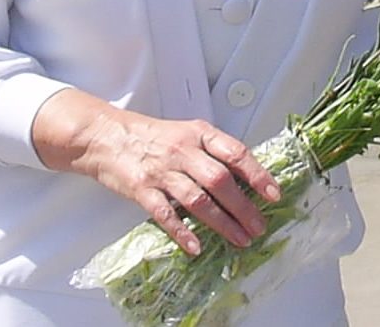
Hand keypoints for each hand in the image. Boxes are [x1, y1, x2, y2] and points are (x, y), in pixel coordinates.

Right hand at [32, 90, 278, 256]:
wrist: (106, 136)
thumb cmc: (151, 136)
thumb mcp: (187, 132)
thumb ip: (213, 151)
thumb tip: (247, 177)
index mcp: (198, 134)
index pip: (235, 152)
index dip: (257, 174)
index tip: (273, 193)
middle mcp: (183, 151)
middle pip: (220, 180)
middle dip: (243, 207)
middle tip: (259, 226)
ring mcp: (162, 171)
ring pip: (198, 199)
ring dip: (222, 223)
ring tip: (239, 239)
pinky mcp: (142, 190)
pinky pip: (165, 214)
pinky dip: (182, 232)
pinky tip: (196, 246)